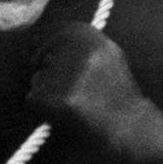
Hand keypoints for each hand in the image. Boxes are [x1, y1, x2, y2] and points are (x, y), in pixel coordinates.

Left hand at [26, 23, 145, 139]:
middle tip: (68, 90)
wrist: (128, 127)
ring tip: (73, 103)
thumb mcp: (108, 55)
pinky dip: (43, 108)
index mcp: (93, 38)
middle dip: (49, 72)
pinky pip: (34, 98)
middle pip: (45, 58)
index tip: (44, 60)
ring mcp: (69, 76)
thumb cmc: (117, 92)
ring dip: (47, 91)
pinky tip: (65, 114)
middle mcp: (80, 53)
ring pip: (38, 79)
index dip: (49, 48)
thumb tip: (44, 36)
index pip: (57, 36)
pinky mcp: (60, 100)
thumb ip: (82, 42)